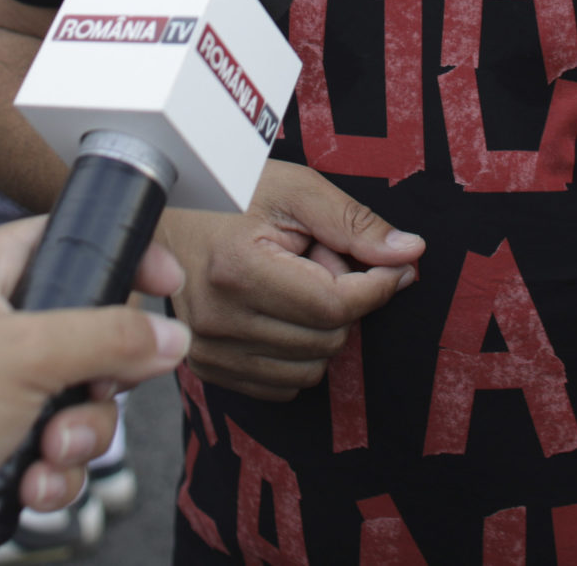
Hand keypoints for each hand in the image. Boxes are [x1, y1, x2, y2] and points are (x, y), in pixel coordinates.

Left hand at [0, 218, 189, 565]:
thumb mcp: (22, 356)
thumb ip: (108, 337)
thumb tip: (171, 333)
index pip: (71, 238)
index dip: (123, 259)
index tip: (167, 286)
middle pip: (91, 332)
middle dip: (98, 383)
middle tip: (85, 395)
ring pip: (81, 399)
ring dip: (77, 437)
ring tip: (44, 457)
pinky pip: (57, 447)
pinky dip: (52, 472)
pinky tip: (27, 486)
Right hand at [159, 161, 422, 401]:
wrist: (165, 216)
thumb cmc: (232, 193)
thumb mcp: (295, 189)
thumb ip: (354, 222)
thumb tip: (411, 254)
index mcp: (239, 269)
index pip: (335, 304)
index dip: (378, 286)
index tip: (392, 265)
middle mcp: (219, 319)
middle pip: (329, 338)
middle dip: (343, 300)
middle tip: (320, 260)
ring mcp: (208, 350)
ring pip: (311, 369)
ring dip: (320, 330)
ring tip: (295, 283)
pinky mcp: (206, 369)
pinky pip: (282, 385)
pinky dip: (297, 354)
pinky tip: (279, 312)